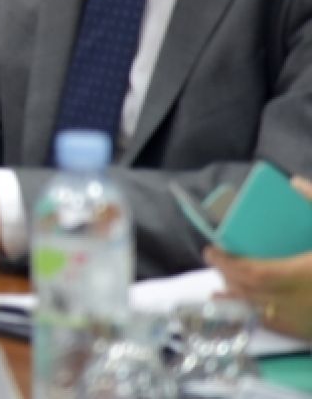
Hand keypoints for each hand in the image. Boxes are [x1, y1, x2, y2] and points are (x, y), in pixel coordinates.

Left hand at [206, 174, 311, 340]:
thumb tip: (295, 183)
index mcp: (308, 275)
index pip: (256, 273)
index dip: (229, 263)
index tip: (212, 249)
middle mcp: (305, 302)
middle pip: (255, 295)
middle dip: (230, 279)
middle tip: (217, 262)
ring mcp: (311, 321)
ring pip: (266, 315)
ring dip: (240, 301)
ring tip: (221, 289)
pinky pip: (285, 330)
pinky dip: (263, 320)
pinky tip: (254, 313)